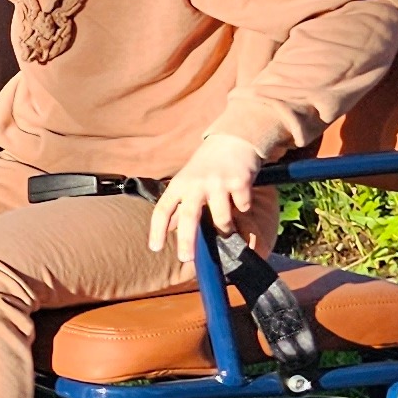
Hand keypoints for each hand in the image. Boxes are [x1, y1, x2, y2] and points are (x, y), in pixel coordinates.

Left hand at [149, 131, 263, 260]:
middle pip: (188, 216)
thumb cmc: (206, 164)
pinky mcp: (240, 182)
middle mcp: (196, 184)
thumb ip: (178, 203)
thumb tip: (170, 228)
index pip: (162, 209)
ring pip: (221, 219)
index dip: (157, 230)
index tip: (155, 248)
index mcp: (179, 184)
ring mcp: (218, 183)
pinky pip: (242, 207)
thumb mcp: (186, 180)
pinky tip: (240, 197)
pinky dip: (242, 208)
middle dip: (187, 240)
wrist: (233, 138)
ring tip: (227, 228)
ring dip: (225, 228)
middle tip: (186, 258)